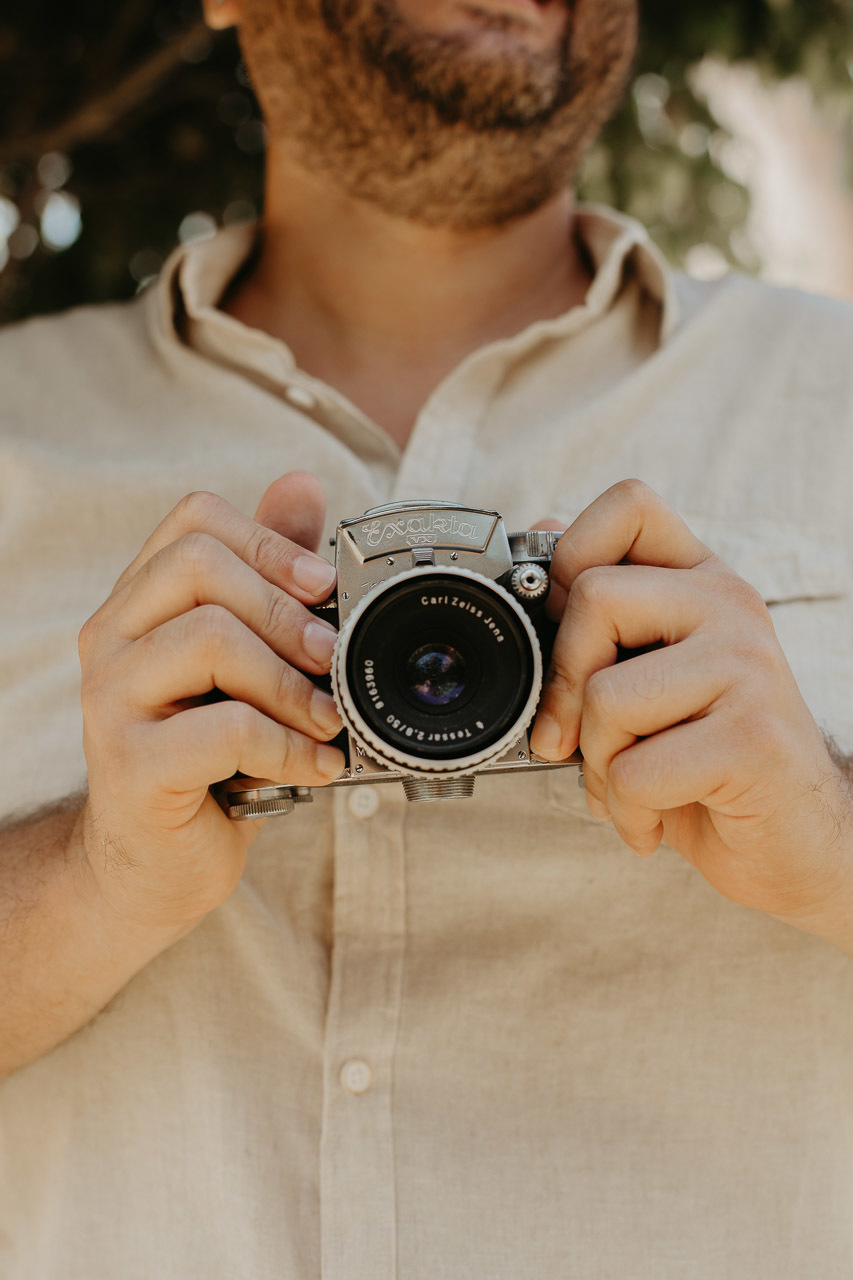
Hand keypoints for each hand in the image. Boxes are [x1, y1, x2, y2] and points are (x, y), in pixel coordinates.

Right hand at [77, 471, 344, 934]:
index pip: (194, 521)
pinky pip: (225, 728)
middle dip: (287, 609)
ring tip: (328, 720)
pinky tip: (315, 768)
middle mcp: (111, 638)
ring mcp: (111, 699)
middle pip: (200, 565)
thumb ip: (265, 576)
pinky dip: (288, 746)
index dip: (271, 540)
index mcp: (139, 602)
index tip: (325, 585)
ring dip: (291, 681)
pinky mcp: (129, 763)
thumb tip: (304, 487)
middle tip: (335, 659)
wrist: (152, 863)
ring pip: (210, 637)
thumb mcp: (242, 664)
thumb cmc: (205, 759)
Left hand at [529, 479, 852, 940]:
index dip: (571, 551)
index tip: (562, 622)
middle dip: (562, 685)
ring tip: (630, 786)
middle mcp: (731, 607)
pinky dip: (627, 812)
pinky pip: (635, 771)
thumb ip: (603, 612)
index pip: (630, 504)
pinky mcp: (753, 738)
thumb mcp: (648, 675)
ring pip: (605, 695)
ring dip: (596, 764)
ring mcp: (749, 667)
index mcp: (701, 582)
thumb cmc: (705, 759)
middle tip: (573, 738)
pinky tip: (655, 818)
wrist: (795, 841)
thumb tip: (540, 528)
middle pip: (593, 596)